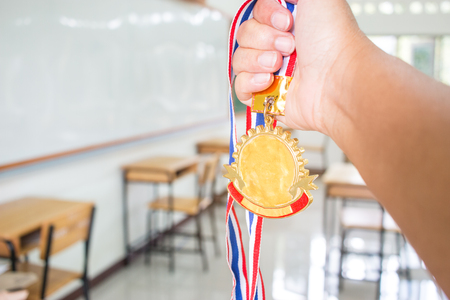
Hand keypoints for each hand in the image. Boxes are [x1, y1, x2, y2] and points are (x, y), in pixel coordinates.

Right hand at [233, 0, 367, 134]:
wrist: (336, 81)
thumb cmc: (333, 42)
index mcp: (290, 24)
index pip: (256, 13)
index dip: (265, 15)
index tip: (286, 22)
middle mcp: (279, 46)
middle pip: (244, 35)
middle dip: (263, 39)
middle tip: (289, 46)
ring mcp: (271, 72)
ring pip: (239, 59)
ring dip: (257, 60)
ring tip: (279, 65)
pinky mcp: (265, 96)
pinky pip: (239, 86)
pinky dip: (250, 82)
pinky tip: (269, 81)